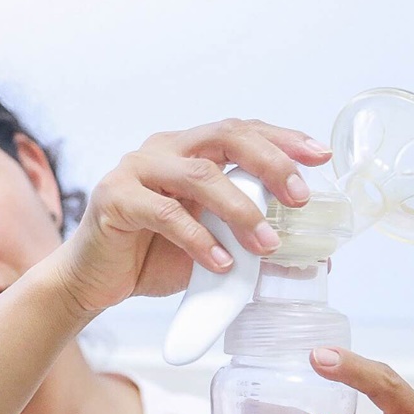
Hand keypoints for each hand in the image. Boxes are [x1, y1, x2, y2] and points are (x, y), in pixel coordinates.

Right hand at [57, 119, 331, 312]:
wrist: (92, 281)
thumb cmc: (151, 257)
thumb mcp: (211, 243)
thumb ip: (245, 236)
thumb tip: (306, 254)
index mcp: (189, 150)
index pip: (243, 131)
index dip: (284, 140)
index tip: (321, 157)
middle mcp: (164, 150)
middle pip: (225, 136)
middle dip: (270, 163)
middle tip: (298, 198)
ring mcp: (136, 170)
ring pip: (199, 174)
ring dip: (240, 210)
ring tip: (265, 244)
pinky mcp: (114, 198)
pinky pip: (166, 213)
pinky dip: (199, 239)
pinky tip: (219, 263)